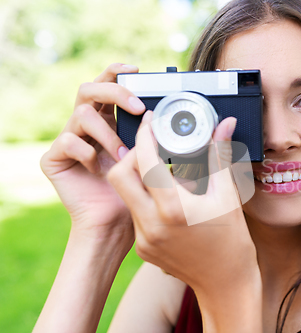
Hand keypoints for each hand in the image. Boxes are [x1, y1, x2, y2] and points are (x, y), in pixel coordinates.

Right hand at [40, 63, 144, 244]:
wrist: (114, 224)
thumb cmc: (134, 192)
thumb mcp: (146, 159)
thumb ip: (148, 137)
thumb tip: (158, 115)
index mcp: (108, 121)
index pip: (107, 87)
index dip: (116, 73)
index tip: (136, 69)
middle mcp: (86, 127)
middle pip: (89, 89)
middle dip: (114, 92)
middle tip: (137, 106)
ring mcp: (68, 140)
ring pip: (81, 114)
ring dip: (108, 134)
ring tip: (124, 156)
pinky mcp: (53, 159)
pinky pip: (67, 141)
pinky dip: (87, 152)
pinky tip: (97, 169)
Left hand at [107, 111, 259, 297]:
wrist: (225, 283)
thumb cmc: (232, 240)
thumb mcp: (227, 195)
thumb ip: (219, 155)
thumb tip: (224, 125)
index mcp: (174, 209)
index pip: (146, 162)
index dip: (145, 136)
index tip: (150, 122)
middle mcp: (151, 225)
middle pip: (119, 176)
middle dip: (131, 155)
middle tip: (150, 147)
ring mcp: (143, 239)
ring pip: (126, 195)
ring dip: (140, 178)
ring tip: (165, 174)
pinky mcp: (141, 248)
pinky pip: (135, 214)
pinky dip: (147, 200)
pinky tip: (168, 201)